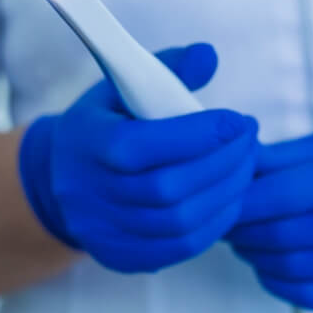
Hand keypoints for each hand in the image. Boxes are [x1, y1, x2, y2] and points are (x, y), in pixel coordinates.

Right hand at [19, 43, 258, 272]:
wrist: (62, 177)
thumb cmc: (105, 124)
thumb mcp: (123, 86)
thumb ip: (167, 68)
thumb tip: (209, 56)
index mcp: (87, 143)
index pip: (142, 145)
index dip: (198, 135)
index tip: (237, 120)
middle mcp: (89, 193)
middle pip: (168, 189)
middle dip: (223, 163)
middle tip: (250, 141)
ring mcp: (103, 231)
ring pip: (180, 223)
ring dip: (226, 193)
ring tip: (246, 166)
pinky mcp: (121, 256)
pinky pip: (179, 248)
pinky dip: (215, 223)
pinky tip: (230, 197)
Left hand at [227, 116, 312, 308]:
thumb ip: (285, 157)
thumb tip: (235, 164)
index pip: (282, 195)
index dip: (241, 200)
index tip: (219, 197)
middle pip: (283, 236)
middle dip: (240, 230)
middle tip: (223, 220)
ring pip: (294, 269)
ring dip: (255, 257)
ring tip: (243, 240)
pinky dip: (281, 284)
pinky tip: (269, 266)